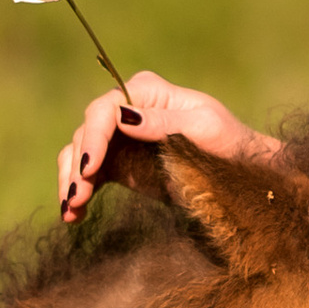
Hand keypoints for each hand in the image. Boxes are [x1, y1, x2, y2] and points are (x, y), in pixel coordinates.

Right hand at [56, 73, 281, 219]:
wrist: (238, 172)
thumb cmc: (228, 143)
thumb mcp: (203, 128)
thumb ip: (164, 122)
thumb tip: (123, 116)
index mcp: (146, 92)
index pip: (105, 109)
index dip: (93, 137)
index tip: (89, 168)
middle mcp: (127, 110)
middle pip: (86, 132)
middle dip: (77, 165)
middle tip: (76, 198)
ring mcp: (119, 138)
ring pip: (78, 154)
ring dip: (70, 181)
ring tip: (71, 210)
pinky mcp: (117, 164)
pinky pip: (87, 176)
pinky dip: (77, 193)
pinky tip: (74, 216)